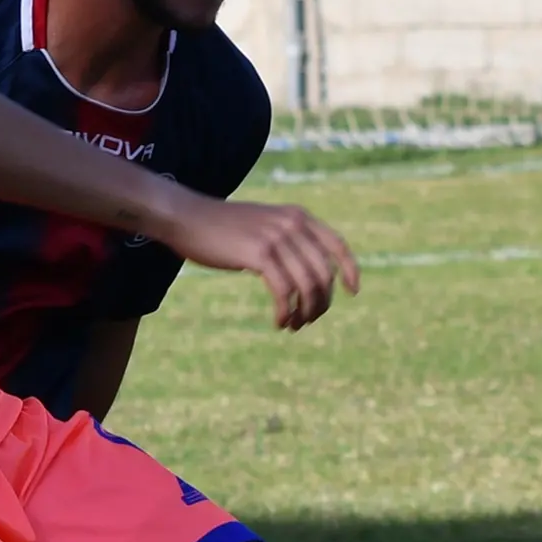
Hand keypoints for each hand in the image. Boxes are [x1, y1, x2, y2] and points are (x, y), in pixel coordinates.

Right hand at [164, 194, 360, 330]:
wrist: (188, 218)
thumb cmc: (223, 227)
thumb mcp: (264, 224)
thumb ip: (288, 240)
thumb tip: (310, 274)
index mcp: (298, 216)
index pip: (337, 245)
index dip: (349, 270)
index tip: (353, 291)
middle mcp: (292, 224)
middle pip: (323, 274)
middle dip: (321, 303)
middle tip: (307, 320)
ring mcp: (276, 238)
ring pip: (307, 286)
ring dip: (304, 312)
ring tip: (293, 325)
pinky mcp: (259, 255)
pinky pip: (284, 292)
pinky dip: (286, 312)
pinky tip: (279, 322)